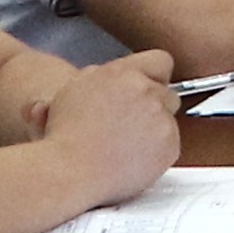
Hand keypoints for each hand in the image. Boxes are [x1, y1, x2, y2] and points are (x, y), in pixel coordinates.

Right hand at [33, 47, 182, 201]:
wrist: (70, 171)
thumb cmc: (63, 136)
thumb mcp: (70, 92)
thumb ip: (93, 79)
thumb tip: (104, 76)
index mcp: (122, 74)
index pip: (160, 61)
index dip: (155, 76)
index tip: (147, 89)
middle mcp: (145, 91)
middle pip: (168, 93)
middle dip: (154, 105)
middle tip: (130, 123)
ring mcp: (161, 118)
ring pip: (169, 120)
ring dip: (154, 128)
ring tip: (125, 144)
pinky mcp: (169, 144)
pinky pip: (170, 144)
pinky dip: (157, 151)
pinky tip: (132, 158)